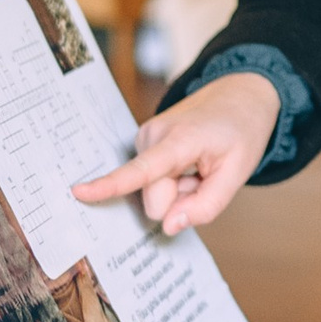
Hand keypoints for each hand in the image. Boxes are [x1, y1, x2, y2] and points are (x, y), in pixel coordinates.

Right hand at [70, 71, 278, 234]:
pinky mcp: (144, 143)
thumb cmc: (242, 132)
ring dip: (179, 188)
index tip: (78, 192)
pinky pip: (154, 181)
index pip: (140, 171)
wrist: (240, 94)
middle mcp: (153, 136)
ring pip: (154, 192)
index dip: (109, 185)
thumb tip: (168, 227)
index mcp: (178, 140)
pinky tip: (191, 163)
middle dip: (179, 199)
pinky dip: (175, 179)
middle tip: (205, 176)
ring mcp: (145, 137)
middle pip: (155, 200)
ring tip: (199, 167)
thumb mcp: (238, 173)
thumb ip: (206, 206)